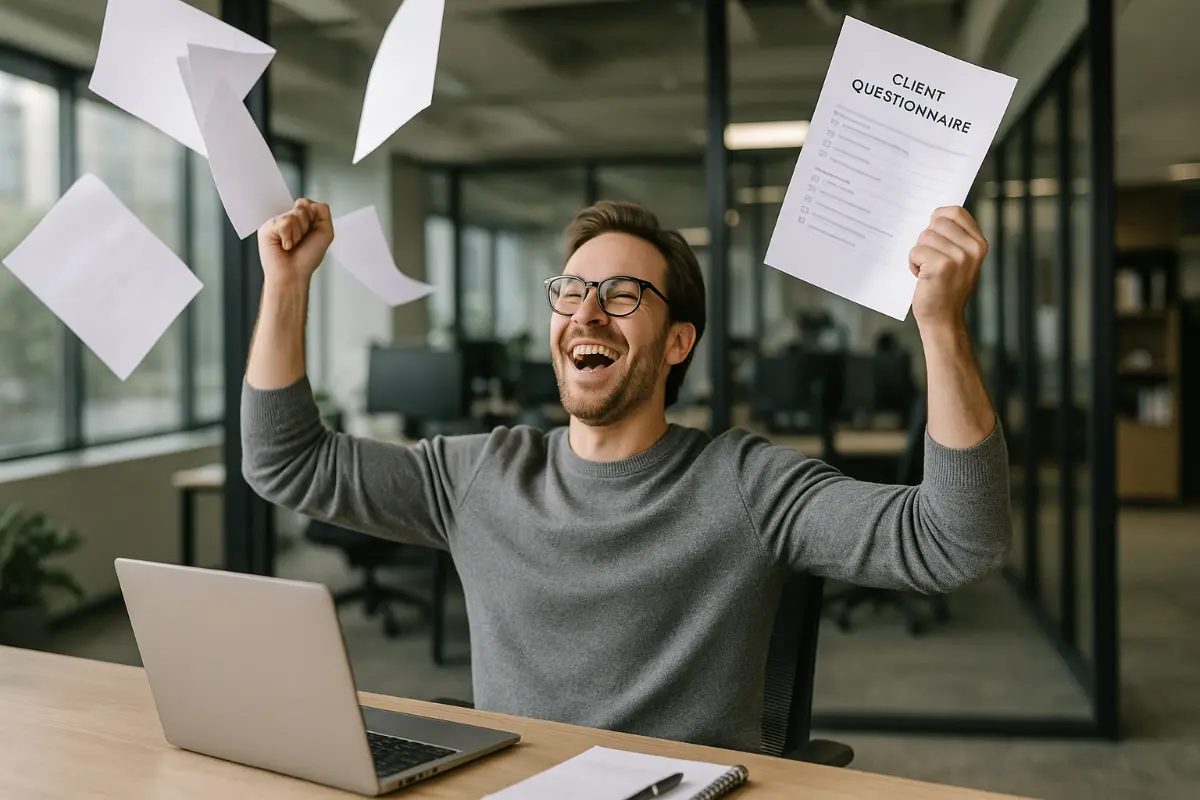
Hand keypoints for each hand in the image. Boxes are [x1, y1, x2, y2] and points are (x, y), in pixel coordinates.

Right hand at [257, 198, 333, 286]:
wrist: (294, 274)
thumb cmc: (307, 257)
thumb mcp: (325, 232)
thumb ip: (323, 211)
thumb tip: (305, 202)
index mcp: (300, 218)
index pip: (308, 203)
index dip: (314, 217)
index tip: (311, 233)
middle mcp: (287, 218)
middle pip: (303, 206)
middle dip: (307, 225)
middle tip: (301, 241)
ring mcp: (276, 222)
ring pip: (294, 215)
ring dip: (298, 233)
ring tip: (292, 245)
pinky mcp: (267, 227)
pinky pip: (284, 223)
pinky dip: (289, 237)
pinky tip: (285, 246)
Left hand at [909, 206, 986, 330]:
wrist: (943, 318)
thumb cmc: (946, 287)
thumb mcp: (960, 259)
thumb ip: (954, 238)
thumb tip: (935, 215)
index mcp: (979, 243)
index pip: (956, 212)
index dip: (939, 218)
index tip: (933, 232)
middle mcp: (972, 248)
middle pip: (936, 222)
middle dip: (926, 239)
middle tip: (930, 259)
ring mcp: (958, 257)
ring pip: (924, 236)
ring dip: (919, 254)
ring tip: (927, 270)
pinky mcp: (941, 266)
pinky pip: (916, 251)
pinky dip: (912, 264)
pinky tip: (921, 276)